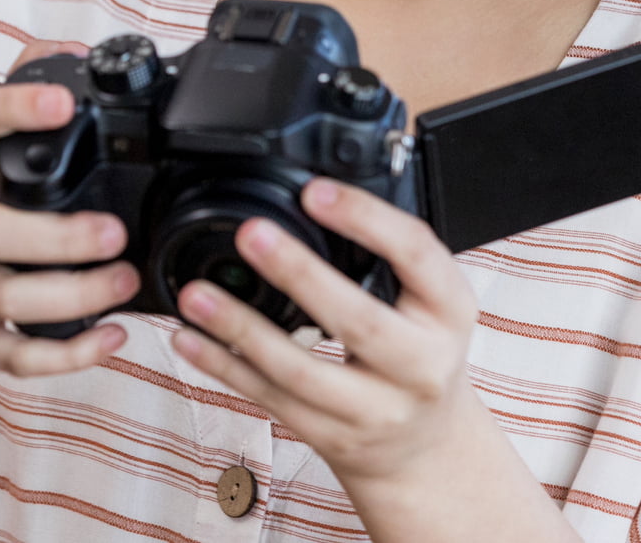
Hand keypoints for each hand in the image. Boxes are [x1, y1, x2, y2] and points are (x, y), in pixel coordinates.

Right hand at [0, 42, 140, 375]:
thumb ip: (19, 87)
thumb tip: (74, 53)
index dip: (12, 111)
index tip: (64, 104)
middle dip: (57, 238)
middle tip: (115, 232)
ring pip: (2, 302)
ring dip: (72, 297)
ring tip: (124, 281)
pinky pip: (10, 357)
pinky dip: (66, 355)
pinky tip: (111, 336)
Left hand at [170, 179, 482, 487]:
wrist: (427, 448)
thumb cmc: (418, 354)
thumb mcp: (429, 304)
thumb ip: (388, 257)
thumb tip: (313, 194)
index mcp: (449, 312)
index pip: (417, 255)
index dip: (366, 219)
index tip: (314, 191)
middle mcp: (421, 365)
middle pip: (359, 321)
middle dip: (300, 274)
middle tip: (251, 234)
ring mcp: (377, 409)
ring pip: (302, 372)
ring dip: (242, 329)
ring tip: (197, 295)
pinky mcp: (333, 436)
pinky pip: (271, 400)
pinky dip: (225, 367)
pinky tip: (191, 340)